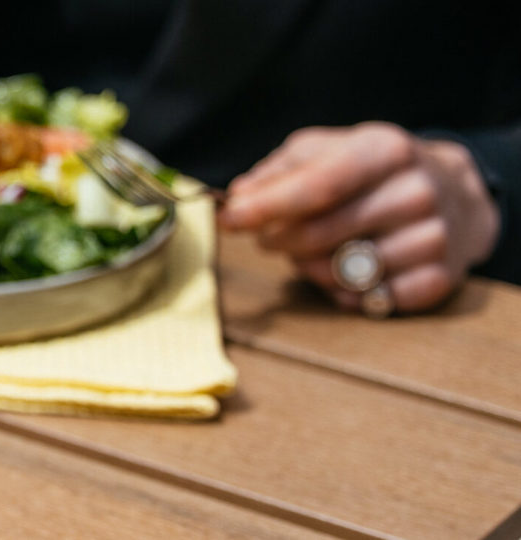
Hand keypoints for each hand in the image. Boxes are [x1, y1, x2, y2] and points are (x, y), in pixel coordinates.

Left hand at [221, 122, 500, 312]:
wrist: (453, 193)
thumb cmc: (371, 171)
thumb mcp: (327, 151)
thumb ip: (278, 172)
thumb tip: (238, 197)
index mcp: (385, 150)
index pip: (316, 186)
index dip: (266, 207)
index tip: (229, 219)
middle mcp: (417, 191)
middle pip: (320, 234)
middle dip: (280, 240)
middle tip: (272, 235)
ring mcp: (435, 237)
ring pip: (339, 274)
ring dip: (311, 268)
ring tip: (320, 248)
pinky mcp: (441, 279)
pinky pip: (368, 302)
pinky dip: (346, 294)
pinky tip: (351, 271)